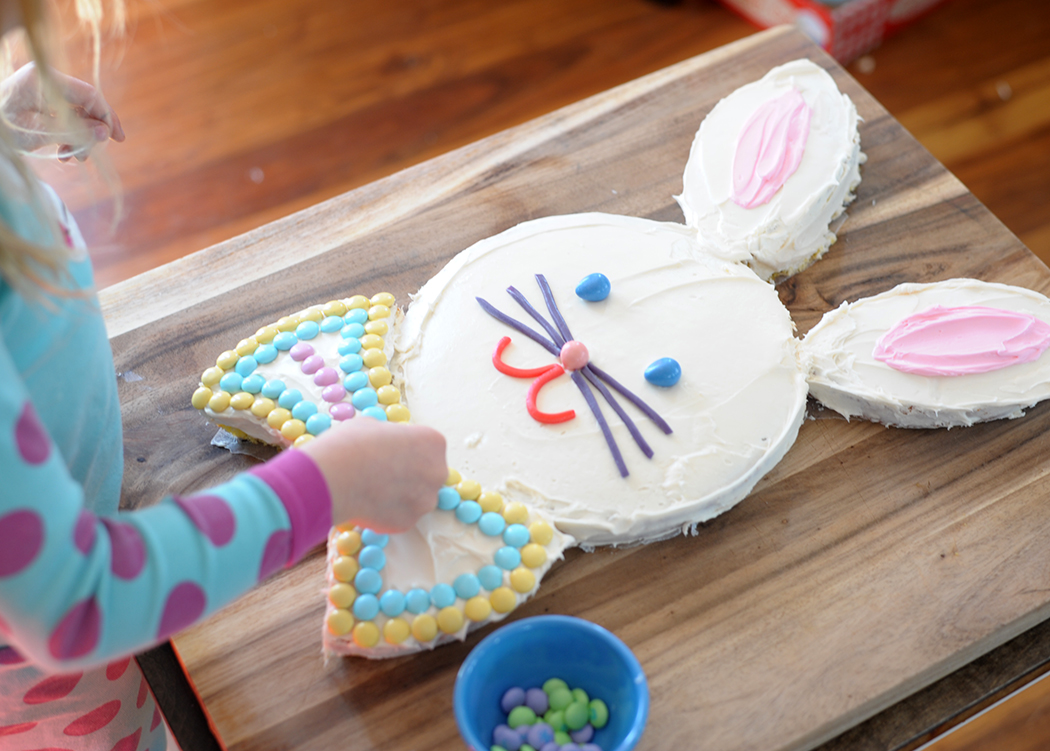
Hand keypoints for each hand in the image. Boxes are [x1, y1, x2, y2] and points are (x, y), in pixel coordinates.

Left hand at [0, 62, 124, 159]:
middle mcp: (45, 80)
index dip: (107, 116)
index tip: (118, 139)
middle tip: (89, 156)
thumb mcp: (37, 134)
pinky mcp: (38, 101)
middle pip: (84, 104)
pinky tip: (63, 153)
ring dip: (79, 137)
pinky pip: (63, 116)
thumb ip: (73, 132)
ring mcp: (41, 89)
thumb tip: (105, 134)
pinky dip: (67, 135)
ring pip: (76, 113)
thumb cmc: (1, 129)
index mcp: (44, 79)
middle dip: (91, 131)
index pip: (89, 94)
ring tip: (72, 159)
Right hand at [300, 418, 447, 533]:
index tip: (388, 452)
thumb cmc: (350, 444)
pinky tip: (368, 505)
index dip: (406, 448)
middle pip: (427, 473)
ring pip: (416, 498)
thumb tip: (387, 443)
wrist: (332, 478)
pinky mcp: (409, 522)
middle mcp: (437, 471)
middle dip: (409, 474)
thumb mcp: (372, 425)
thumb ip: (389, 436)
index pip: (426, 445)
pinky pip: (401, 516)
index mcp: (433, 441)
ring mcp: (425, 500)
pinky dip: (388, 513)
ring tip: (373, 490)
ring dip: (400, 495)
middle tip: (382, 473)